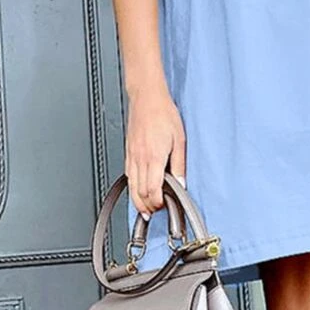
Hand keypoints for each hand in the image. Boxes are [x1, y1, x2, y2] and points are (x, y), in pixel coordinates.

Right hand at [125, 86, 186, 219]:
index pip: (152, 190)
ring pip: (131, 186)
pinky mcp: (128, 152)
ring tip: (145, 208)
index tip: (163, 206)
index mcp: (154, 157)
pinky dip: (132, 187)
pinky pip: (128, 175)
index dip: (157, 203)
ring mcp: (132, 156)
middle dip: (147, 206)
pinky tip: (137, 190)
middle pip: (139, 192)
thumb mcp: (180, 140)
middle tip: (155, 212)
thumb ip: (180, 164)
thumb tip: (181, 182)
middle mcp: (140, 158)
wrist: (147, 98)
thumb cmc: (163, 114)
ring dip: (137, 200)